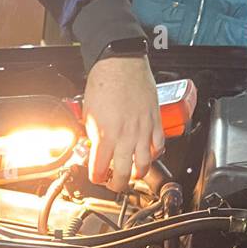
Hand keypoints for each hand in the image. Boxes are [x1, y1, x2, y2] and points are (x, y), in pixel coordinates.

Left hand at [82, 56, 162, 192]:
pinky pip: (158, 146)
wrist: (121, 63)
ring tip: (132, 174)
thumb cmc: (104, 82)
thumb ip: (93, 134)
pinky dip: (153, 155)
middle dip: (117, 184)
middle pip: (123, 174)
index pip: (99, 170)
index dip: (96, 178)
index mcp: (105, 135)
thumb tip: (94, 148)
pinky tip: (148, 155)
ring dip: (137, 174)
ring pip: (144, 165)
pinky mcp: (155, 122)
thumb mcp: (88, 113)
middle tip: (114, 183)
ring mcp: (142, 130)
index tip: (96, 177)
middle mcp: (125, 136)